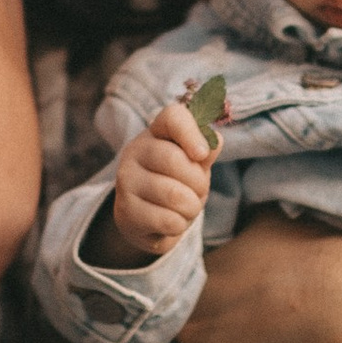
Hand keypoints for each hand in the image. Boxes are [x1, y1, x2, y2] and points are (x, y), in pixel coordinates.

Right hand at [111, 103, 215, 256]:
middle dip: (198, 183)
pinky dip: (180, 225)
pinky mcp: (126, 211)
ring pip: (174, 195)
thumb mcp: (194, 164)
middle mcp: (135, 151)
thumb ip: (206, 151)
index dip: (191, 133)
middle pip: (174, 159)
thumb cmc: (176, 183)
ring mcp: (126, 181)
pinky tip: (171, 221)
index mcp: (156, 132)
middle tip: (197, 191)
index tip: (202, 154)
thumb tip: (215, 142)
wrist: (148, 219)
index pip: (173, 117)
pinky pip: (168, 220)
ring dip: (191, 207)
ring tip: (185, 207)